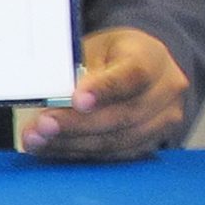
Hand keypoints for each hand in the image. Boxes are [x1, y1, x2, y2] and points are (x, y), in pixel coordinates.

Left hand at [22, 26, 189, 161]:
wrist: (134, 67)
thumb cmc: (108, 55)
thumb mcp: (93, 49)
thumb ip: (78, 70)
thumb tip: (53, 95)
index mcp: (153, 57)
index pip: (134, 75)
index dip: (105, 90)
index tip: (77, 100)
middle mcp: (167, 90)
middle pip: (125, 114)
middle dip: (78, 124)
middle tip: (43, 125)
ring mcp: (163, 120)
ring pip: (117, 140)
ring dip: (73, 143)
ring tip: (38, 139)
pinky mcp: (150, 143)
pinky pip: (113, 154)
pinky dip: (79, 152)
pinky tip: (52, 147)